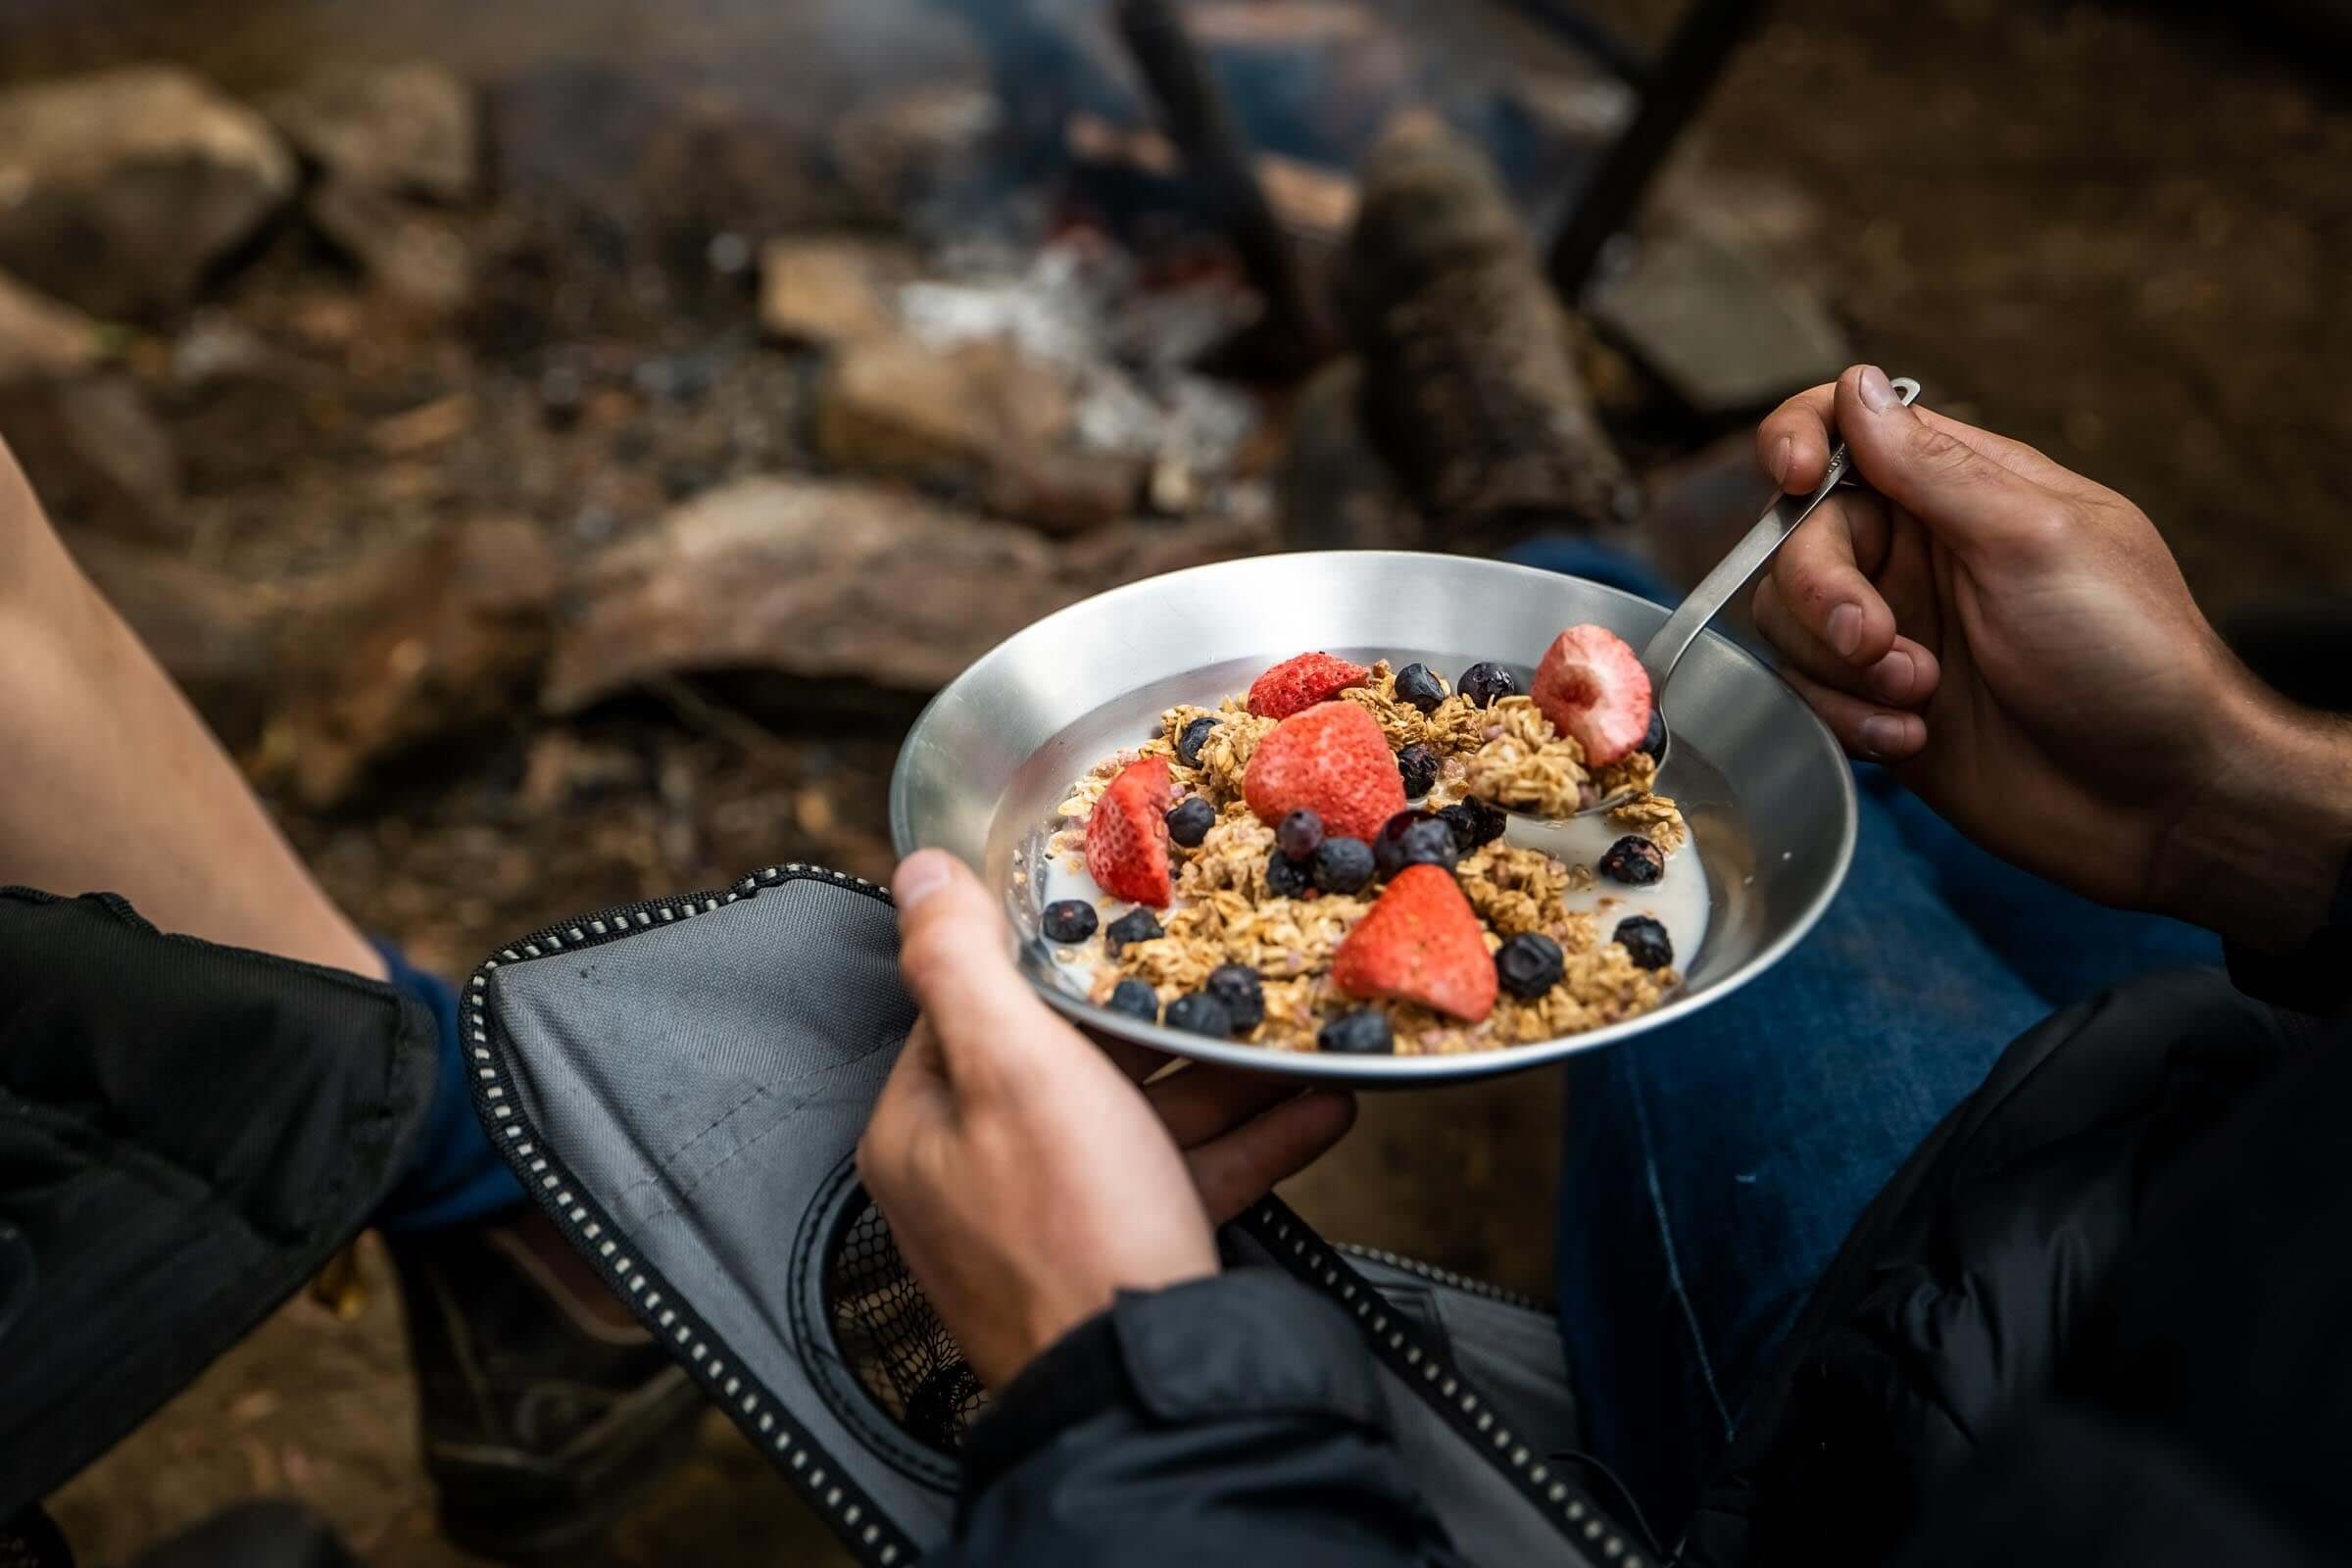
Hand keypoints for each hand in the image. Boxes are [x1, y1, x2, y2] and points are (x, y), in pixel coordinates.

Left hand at [857, 851, 1356, 1387]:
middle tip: (1221, 964)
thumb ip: (962, 962)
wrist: (1147, 1387)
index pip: (972, 1007)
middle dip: (1159, 1016)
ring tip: (1287, 1028)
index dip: (1046, 957)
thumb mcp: (1014, 1066)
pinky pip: (1180, 1179)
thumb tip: (920, 875)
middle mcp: (974, 1177)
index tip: (1113, 914)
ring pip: (1137, 1120)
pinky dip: (1245, 1142)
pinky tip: (1314, 1106)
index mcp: (924, 1127)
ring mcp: (1049, 1223)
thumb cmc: (1070, 1226)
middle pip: (1068, 1060)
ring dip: (1223, 1076)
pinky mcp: (1119, 1259)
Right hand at [1754, 365, 2350, 948]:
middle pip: (1800, 535)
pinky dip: (1843, 717)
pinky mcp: (1875, 704)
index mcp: (1963, 489)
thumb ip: (1935, 470)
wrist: (2156, 802)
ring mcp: (1894, 629)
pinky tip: (1909, 738)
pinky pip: (1805, 692)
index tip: (1799, 482)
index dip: (1800, 441)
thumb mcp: (2035, 542)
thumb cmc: (2129, 659)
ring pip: (1789, 618)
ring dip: (1837, 665)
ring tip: (1918, 697)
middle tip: (1876, 641)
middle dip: (1823, 592)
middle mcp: (1918, 552)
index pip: (1847, 428)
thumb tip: (1857, 388)